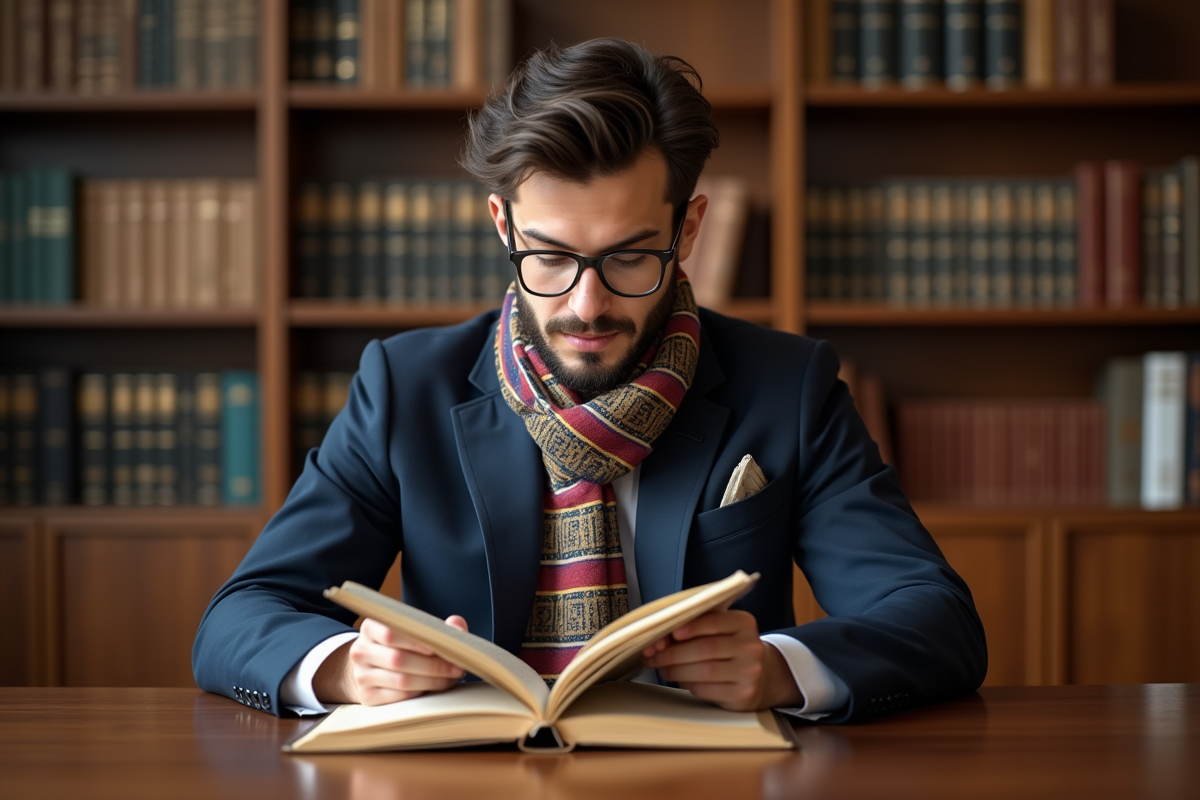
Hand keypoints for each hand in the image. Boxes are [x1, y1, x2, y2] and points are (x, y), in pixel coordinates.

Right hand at [314, 615, 467, 705]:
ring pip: (401, 680)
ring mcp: (361, 675)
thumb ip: (437, 626)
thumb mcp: (412, 629)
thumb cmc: (400, 645)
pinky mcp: (366, 696)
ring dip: (432, 681)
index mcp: (370, 627)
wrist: (371, 667)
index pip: (391, 633)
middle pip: (398, 659)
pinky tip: (434, 687)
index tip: (441, 645)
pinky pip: (399, 697)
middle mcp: (361, 650)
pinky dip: (421, 692)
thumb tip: (456, 625)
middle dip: (433, 665)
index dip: (417, 640)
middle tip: (457, 667)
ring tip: (451, 677)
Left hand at [641, 609, 803, 710]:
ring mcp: (750, 673)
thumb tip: (660, 639)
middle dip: (672, 653)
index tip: (671, 632)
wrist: (765, 676)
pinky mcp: (743, 695)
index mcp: (745, 623)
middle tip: (652, 655)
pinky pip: (706, 689)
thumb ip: (698, 627)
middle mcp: (751, 647)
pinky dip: (688, 684)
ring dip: (675, 670)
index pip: (715, 621)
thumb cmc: (733, 649)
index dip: (691, 627)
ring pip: (703, 671)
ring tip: (662, 668)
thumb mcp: (725, 631)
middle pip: (704, 649)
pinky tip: (681, 680)